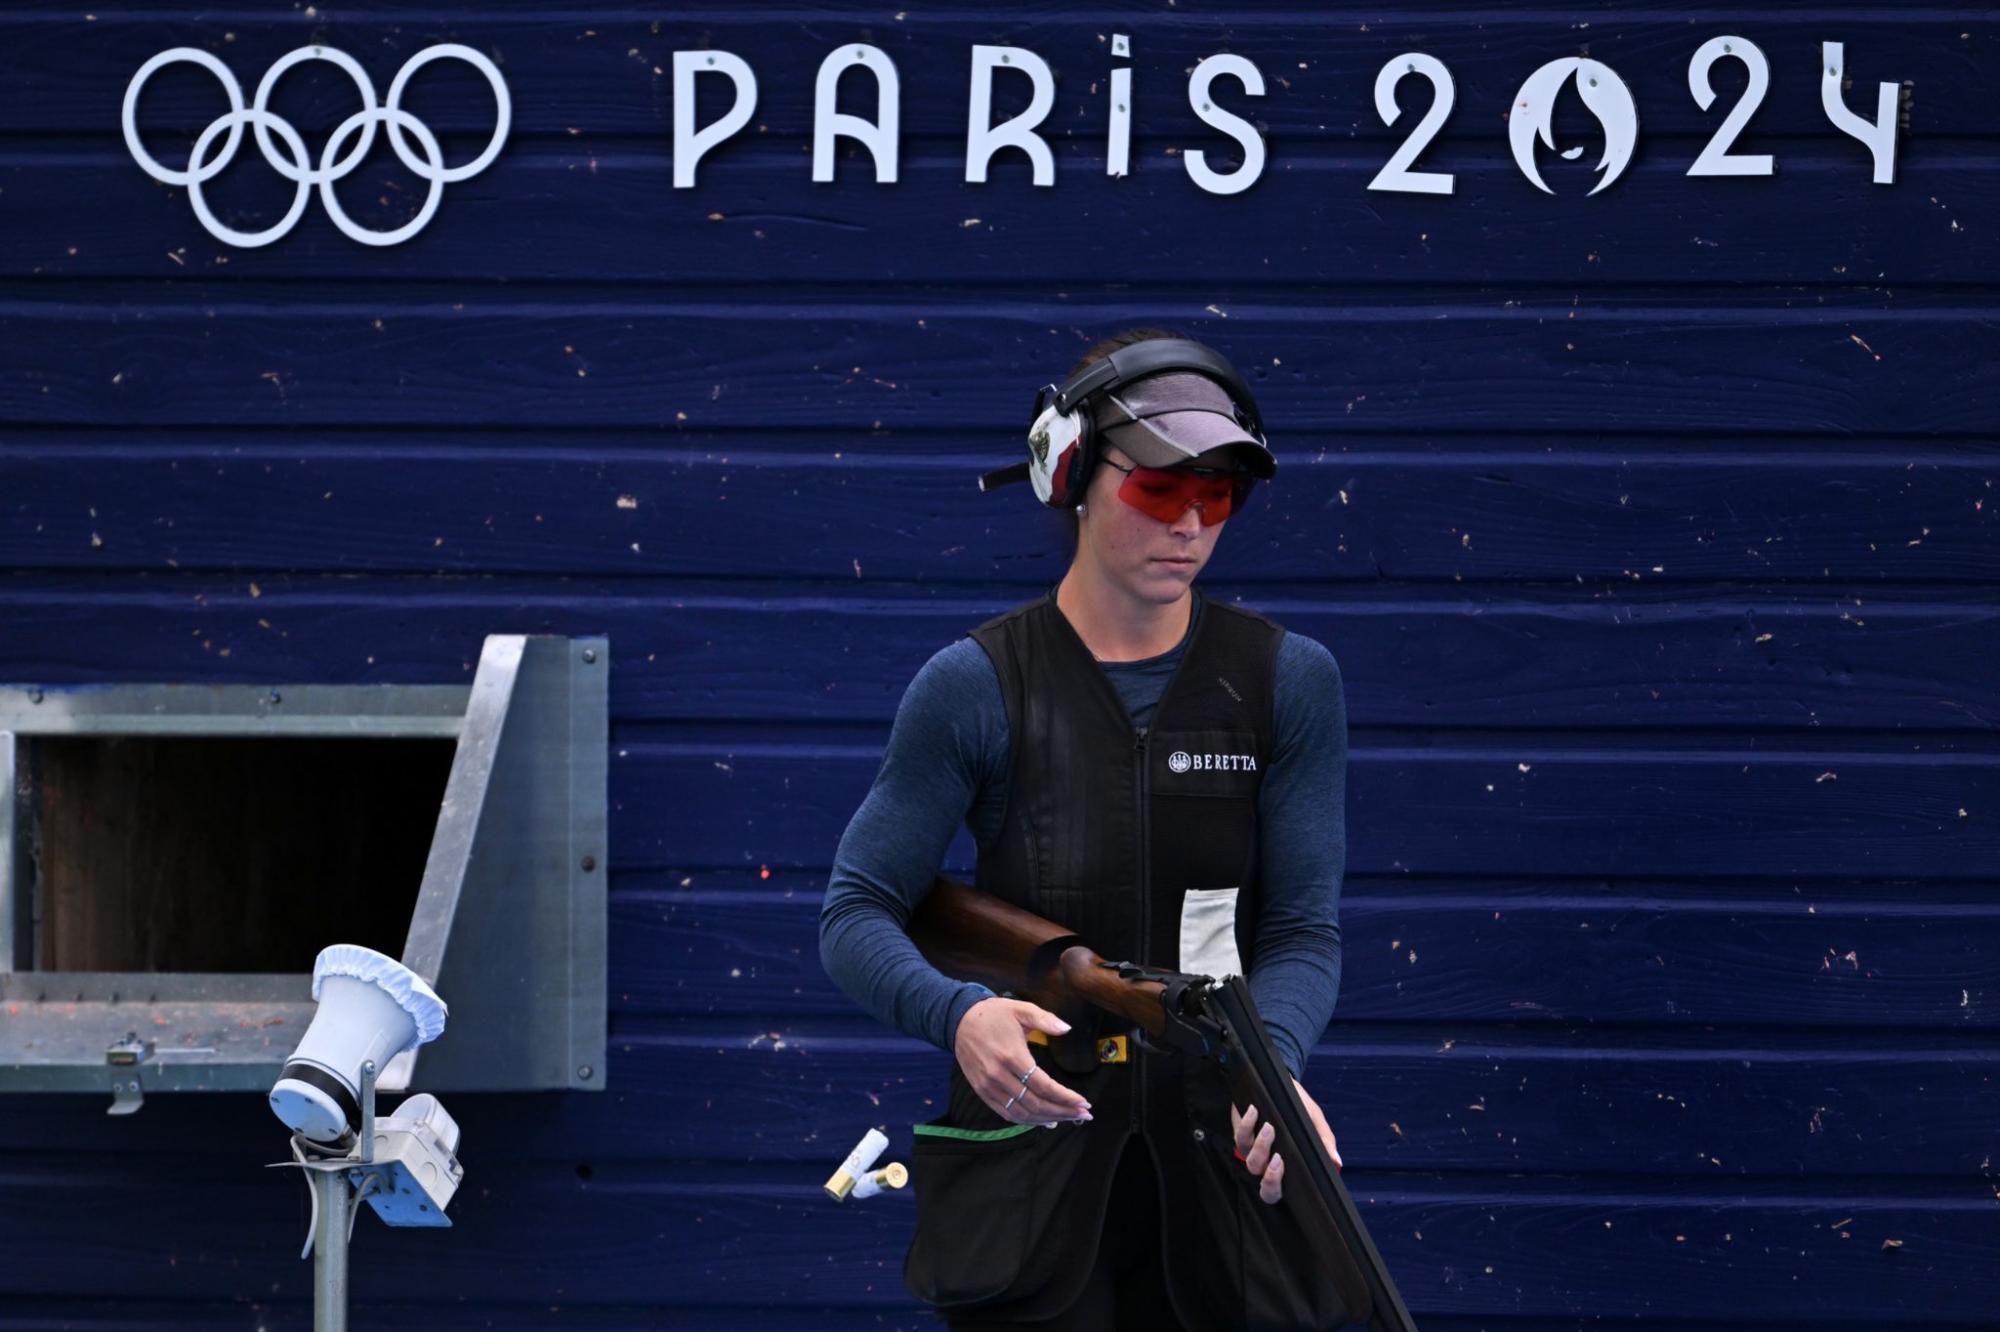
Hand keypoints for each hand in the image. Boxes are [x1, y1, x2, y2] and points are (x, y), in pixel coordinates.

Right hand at [952, 997, 1092, 1126]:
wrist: (959, 1021)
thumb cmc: (994, 1014)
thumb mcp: (1021, 1009)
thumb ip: (1045, 1019)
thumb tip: (1067, 1028)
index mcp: (1012, 1056)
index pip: (1043, 1086)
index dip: (1065, 1097)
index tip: (1084, 1102)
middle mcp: (999, 1076)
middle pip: (1035, 1103)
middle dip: (1063, 1111)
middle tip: (1084, 1114)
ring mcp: (989, 1087)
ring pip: (1022, 1113)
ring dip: (1048, 1119)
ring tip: (1068, 1118)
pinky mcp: (982, 1092)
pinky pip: (1007, 1113)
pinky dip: (1027, 1121)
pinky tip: (1045, 1121)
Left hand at [1232, 1077, 1341, 1204]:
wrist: (1277, 1082)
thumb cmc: (1299, 1106)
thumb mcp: (1314, 1120)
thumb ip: (1324, 1141)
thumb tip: (1337, 1162)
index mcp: (1288, 1169)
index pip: (1282, 1192)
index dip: (1284, 1190)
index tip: (1292, 1173)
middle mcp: (1269, 1166)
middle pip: (1267, 1191)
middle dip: (1272, 1180)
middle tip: (1279, 1159)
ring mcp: (1253, 1152)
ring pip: (1253, 1163)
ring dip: (1261, 1147)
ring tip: (1270, 1127)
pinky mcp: (1241, 1134)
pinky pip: (1240, 1136)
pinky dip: (1247, 1125)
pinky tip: (1254, 1111)